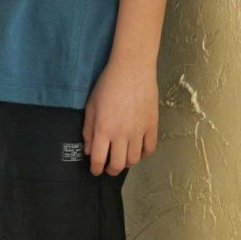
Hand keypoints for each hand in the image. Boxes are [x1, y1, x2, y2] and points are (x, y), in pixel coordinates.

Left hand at [83, 60, 158, 175]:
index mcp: (103, 129)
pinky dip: (143, 154)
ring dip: (127, 163)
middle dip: (111, 170)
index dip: (96, 169)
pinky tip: (138, 150)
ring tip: (123, 158)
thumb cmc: (108, 84)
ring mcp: (139, 130)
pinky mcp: (152, 125)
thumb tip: (89, 150)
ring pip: (134, 159)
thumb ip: (88, 130)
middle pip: (118, 165)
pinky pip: (150, 148)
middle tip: (109, 168)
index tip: (95, 170)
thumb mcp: (91, 106)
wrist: (132, 69)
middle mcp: (121, 134)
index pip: (99, 159)